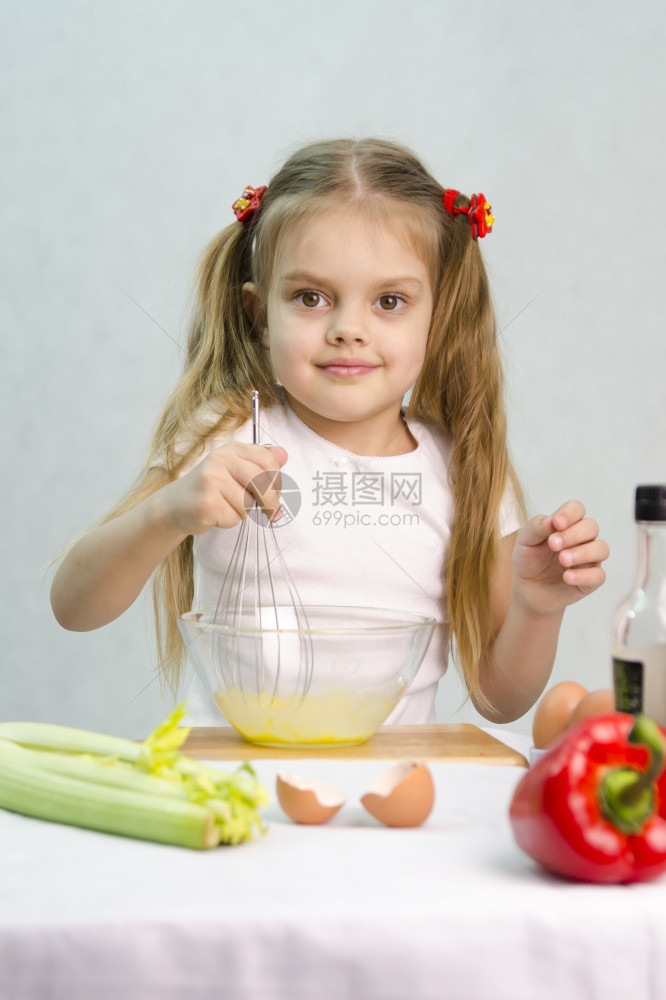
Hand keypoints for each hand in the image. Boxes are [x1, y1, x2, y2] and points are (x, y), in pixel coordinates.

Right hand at [157, 442, 287, 535]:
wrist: (175, 504)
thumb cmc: (211, 487)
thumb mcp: (236, 468)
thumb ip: (260, 461)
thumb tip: (283, 454)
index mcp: (231, 449)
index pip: (267, 460)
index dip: (277, 480)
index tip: (276, 494)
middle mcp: (220, 460)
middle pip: (261, 482)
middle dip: (270, 502)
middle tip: (271, 513)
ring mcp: (212, 480)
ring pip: (248, 503)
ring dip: (243, 512)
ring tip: (226, 506)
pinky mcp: (206, 502)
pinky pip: (234, 517)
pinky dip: (229, 521)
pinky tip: (216, 514)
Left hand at [511, 499, 608, 615]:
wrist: (527, 588)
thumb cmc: (529, 559)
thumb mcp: (525, 541)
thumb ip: (537, 527)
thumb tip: (551, 520)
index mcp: (566, 524)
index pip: (577, 509)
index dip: (570, 513)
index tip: (556, 523)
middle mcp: (582, 539)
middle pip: (591, 527)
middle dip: (574, 534)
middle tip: (553, 544)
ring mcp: (588, 560)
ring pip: (601, 549)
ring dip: (583, 552)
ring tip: (563, 559)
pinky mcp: (590, 581)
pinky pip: (598, 576)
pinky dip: (584, 575)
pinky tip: (567, 577)